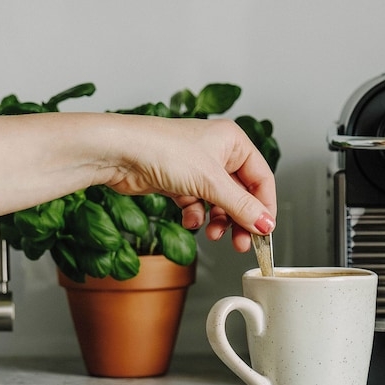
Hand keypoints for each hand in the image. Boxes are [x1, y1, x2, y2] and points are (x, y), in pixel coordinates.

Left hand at [104, 116, 276, 251]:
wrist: (119, 152)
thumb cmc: (162, 149)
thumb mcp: (211, 182)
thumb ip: (241, 207)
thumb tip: (265, 225)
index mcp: (232, 141)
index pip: (261, 178)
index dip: (265, 207)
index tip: (264, 232)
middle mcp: (216, 151)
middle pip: (240, 193)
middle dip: (240, 220)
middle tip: (241, 243)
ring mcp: (196, 166)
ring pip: (218, 201)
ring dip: (218, 221)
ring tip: (213, 234)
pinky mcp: (177, 180)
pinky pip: (196, 204)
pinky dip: (195, 216)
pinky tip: (189, 221)